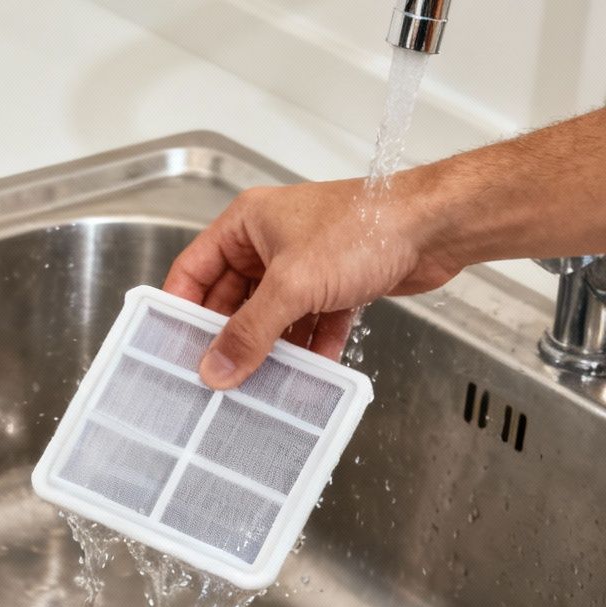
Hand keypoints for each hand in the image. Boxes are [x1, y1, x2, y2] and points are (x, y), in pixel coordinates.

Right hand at [161, 176, 465, 387]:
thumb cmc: (365, 226)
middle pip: (232, 298)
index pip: (194, 269)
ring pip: (273, 315)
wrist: (436, 226)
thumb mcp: (293, 284)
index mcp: (246, 225)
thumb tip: (217, 367)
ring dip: (271, 347)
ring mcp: (303, 264)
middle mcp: (269, 242)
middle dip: (230, 337)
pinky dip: (311, 345)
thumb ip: (251, 331)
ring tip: (261, 381)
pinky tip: (311, 371)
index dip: (180, 307)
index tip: (170, 345)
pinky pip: (311, 321)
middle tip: (217, 374)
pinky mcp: (335, 284)